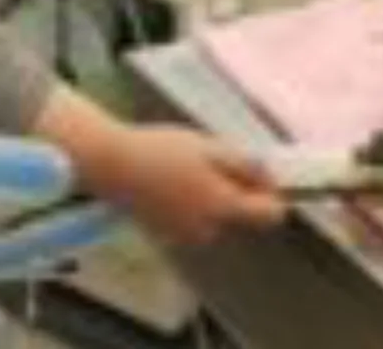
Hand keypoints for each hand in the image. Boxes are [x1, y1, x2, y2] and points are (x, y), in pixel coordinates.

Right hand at [76, 124, 287, 245]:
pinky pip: (193, 219)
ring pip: (216, 216)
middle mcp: (208, 229)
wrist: (111, 165)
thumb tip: (270, 177)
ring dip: (210, 196)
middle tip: (212, 160)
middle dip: (234, 189)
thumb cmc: (159, 151)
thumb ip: (245, 165)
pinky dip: (189, 203)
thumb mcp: (209, 147)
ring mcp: (186, 235)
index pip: (271, 215)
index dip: (271, 192)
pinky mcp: (167, 234)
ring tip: (187, 167)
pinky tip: (170, 180)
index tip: (259, 174)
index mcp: (223, 207)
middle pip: (241, 215)